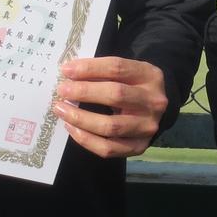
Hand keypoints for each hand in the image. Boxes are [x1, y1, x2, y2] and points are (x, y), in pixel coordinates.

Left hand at [53, 57, 168, 158]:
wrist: (154, 111)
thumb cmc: (133, 87)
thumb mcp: (126, 73)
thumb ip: (102, 72)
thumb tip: (69, 75)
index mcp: (150, 76)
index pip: (117, 68)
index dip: (90, 68)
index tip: (67, 70)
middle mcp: (154, 102)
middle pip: (116, 95)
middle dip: (84, 92)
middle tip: (62, 90)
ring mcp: (148, 127)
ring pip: (110, 126)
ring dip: (81, 118)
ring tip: (61, 110)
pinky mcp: (140, 147)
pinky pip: (109, 148)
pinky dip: (86, 139)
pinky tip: (72, 128)